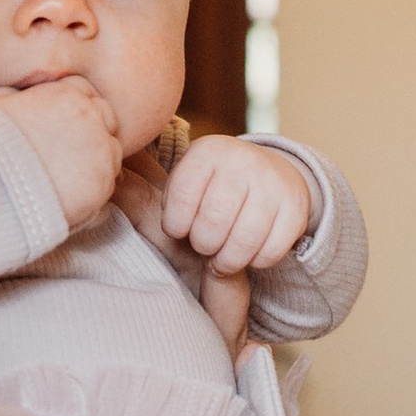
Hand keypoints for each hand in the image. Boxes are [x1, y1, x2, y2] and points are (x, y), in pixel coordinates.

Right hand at [0, 74, 123, 229]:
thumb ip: (16, 93)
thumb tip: (19, 94)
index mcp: (64, 93)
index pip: (84, 91)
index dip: (72, 108)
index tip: (59, 125)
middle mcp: (90, 118)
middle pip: (107, 118)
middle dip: (92, 131)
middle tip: (65, 153)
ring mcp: (101, 152)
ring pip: (113, 153)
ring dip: (95, 162)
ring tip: (64, 179)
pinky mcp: (103, 187)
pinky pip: (109, 186)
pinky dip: (93, 192)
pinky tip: (67, 198)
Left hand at [161, 134, 312, 281]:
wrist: (271, 172)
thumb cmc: (212, 188)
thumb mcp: (184, 181)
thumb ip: (153, 193)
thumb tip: (120, 185)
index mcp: (207, 153)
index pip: (181, 205)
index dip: (177, 227)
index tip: (181, 228)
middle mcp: (241, 161)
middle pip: (211, 228)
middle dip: (203, 246)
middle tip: (205, 244)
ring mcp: (272, 183)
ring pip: (241, 245)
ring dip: (227, 261)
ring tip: (222, 257)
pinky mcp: (295, 207)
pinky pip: (270, 253)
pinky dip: (256, 261)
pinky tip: (250, 250)